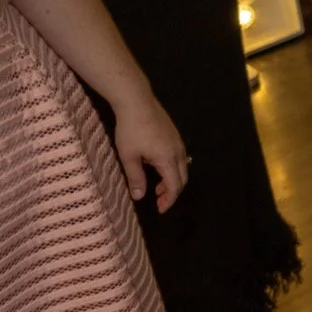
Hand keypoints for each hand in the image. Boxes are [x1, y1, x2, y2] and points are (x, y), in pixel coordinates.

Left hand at [112, 93, 187, 212]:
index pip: (175, 186)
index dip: (169, 200)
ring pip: (182, 167)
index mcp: (168, 159)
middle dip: (172, 192)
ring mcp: (178, 142)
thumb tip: (140, 197)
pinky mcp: (174, 135)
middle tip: (158, 200)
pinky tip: (156, 166)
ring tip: (157, 186)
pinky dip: (171, 169)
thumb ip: (136, 177)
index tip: (160, 210)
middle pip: (182, 178)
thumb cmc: (130, 130)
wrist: (137, 101)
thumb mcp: (129, 156)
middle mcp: (178, 152)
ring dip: (172, 180)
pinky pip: (179, 157)